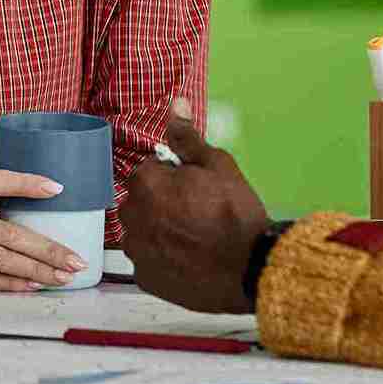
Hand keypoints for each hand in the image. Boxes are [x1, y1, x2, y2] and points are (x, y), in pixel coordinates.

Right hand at [0, 171, 87, 290]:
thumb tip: (20, 216)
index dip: (26, 183)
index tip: (56, 187)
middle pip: (10, 234)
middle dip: (48, 248)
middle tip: (75, 259)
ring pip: (0, 260)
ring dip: (36, 270)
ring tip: (61, 276)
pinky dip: (8, 284)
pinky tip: (30, 286)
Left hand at [121, 100, 268, 312]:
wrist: (251, 268)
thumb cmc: (236, 213)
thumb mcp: (218, 165)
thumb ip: (188, 138)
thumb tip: (175, 103)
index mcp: (145, 184)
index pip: (149, 171)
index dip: (173, 179)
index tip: (195, 190)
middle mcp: (131, 217)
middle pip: (141, 202)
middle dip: (161, 204)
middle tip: (197, 214)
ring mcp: (137, 251)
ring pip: (142, 233)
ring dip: (160, 232)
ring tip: (195, 239)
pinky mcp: (145, 279)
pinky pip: (148, 262)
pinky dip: (164, 260)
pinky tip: (189, 261)